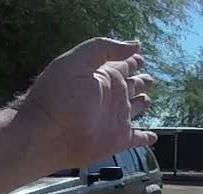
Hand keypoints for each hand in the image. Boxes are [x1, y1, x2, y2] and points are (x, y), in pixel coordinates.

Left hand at [14, 37, 156, 169]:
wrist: (48, 133)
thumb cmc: (59, 95)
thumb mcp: (78, 61)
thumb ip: (105, 49)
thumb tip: (135, 45)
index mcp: (103, 76)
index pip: (123, 64)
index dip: (132, 59)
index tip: (140, 56)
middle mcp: (112, 96)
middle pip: (132, 85)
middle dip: (141, 80)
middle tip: (150, 78)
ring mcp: (116, 118)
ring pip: (136, 108)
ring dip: (142, 103)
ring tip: (148, 99)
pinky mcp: (119, 140)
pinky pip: (138, 138)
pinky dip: (146, 138)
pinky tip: (153, 137)